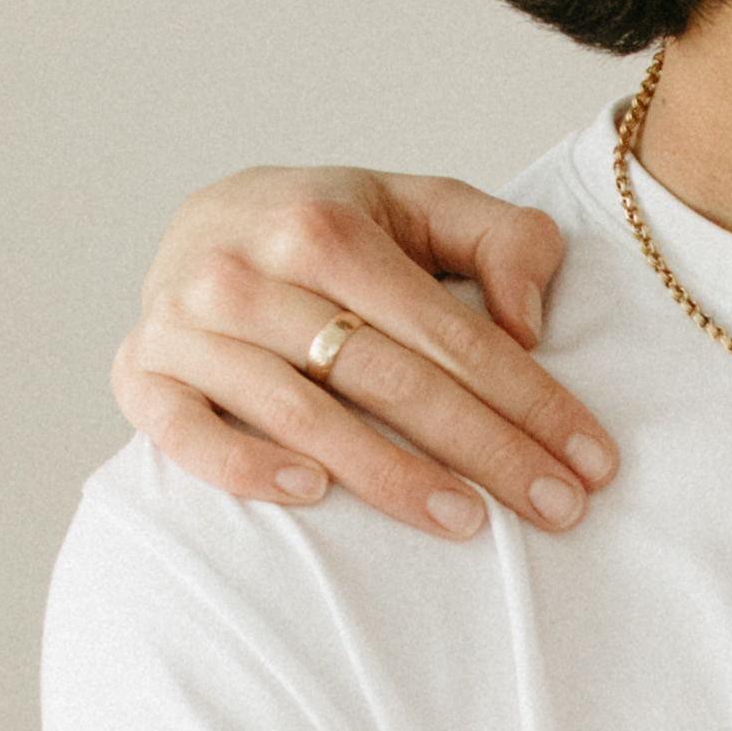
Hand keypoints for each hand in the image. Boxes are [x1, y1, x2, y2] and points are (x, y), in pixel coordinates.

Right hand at [114, 165, 619, 539]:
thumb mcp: (417, 208)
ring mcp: (185, 325)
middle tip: (558, 509)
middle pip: (389, 379)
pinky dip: (248, 467)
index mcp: (323, 225)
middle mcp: (246, 270)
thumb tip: (530, 323)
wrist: (204, 224)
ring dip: (391, 478)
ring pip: (302, 414)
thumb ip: (497, 238)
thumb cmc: (331, 231)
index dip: (530, 400)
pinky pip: (189, 436)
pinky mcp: (140, 374)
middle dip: (488, 450)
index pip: (448, 332)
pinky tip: (317, 498)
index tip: (591, 460)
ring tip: (469, 522)